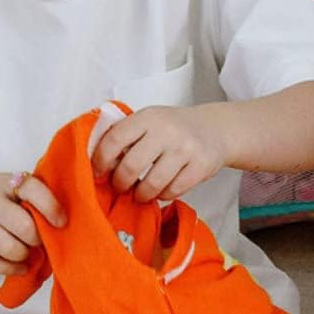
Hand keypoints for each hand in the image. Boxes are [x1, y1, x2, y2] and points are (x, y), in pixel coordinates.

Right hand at [0, 171, 64, 276]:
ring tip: (26, 254)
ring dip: (24, 256)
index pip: (33, 190)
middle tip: (37, 241)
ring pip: (9, 249)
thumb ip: (32, 201)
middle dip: (37, 240)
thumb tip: (61, 229)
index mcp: (5, 182)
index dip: (51, 208)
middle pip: (24, 227)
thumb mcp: (10, 190)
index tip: (61, 223)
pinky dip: (11, 269)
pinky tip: (18, 266)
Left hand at [90, 104, 230, 203]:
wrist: (215, 129)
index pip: (114, 139)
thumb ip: (126, 136)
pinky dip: (163, 195)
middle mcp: (166, 131)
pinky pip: (173, 191)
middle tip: (120, 186)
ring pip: (152, 184)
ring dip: (141, 194)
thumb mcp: (149, 121)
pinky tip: (161, 190)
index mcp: (148, 117)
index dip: (101, 160)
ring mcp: (185, 149)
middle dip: (120, 183)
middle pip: (131, 166)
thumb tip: (98, 163)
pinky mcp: (201, 166)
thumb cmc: (174, 128)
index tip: (98, 173)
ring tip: (140, 193)